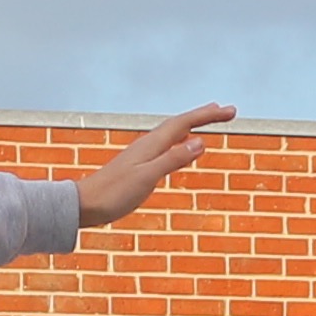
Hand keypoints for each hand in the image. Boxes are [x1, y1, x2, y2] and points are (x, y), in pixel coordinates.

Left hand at [75, 104, 231, 230]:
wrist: (85, 204)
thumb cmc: (114, 193)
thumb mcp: (147, 178)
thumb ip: (172, 160)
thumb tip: (200, 143)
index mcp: (152, 145)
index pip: (185, 124)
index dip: (208, 116)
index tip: (231, 111)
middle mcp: (147, 145)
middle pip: (180, 124)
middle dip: (203, 116)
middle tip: (225, 110)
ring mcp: (142, 154)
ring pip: (173, 134)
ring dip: (192, 125)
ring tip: (206, 121)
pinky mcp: (138, 165)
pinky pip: (166, 146)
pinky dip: (180, 141)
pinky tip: (180, 147)